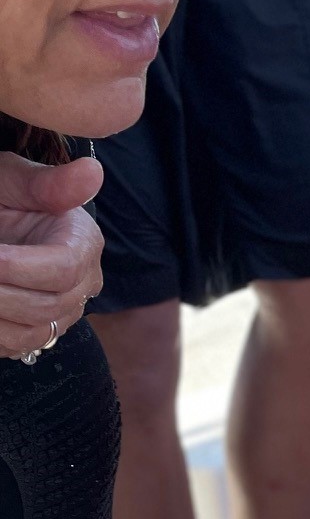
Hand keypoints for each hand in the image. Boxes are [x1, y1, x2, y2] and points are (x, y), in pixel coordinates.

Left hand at [0, 153, 103, 360]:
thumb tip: (93, 171)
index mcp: (83, 243)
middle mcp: (81, 284)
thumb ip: (49, 183)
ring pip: (31, 333)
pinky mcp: (40, 333)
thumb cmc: (2, 198)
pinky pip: (17, 346)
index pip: (63, 269)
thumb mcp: (15, 181)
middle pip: (45, 306)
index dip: (18, 267)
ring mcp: (62, 313)